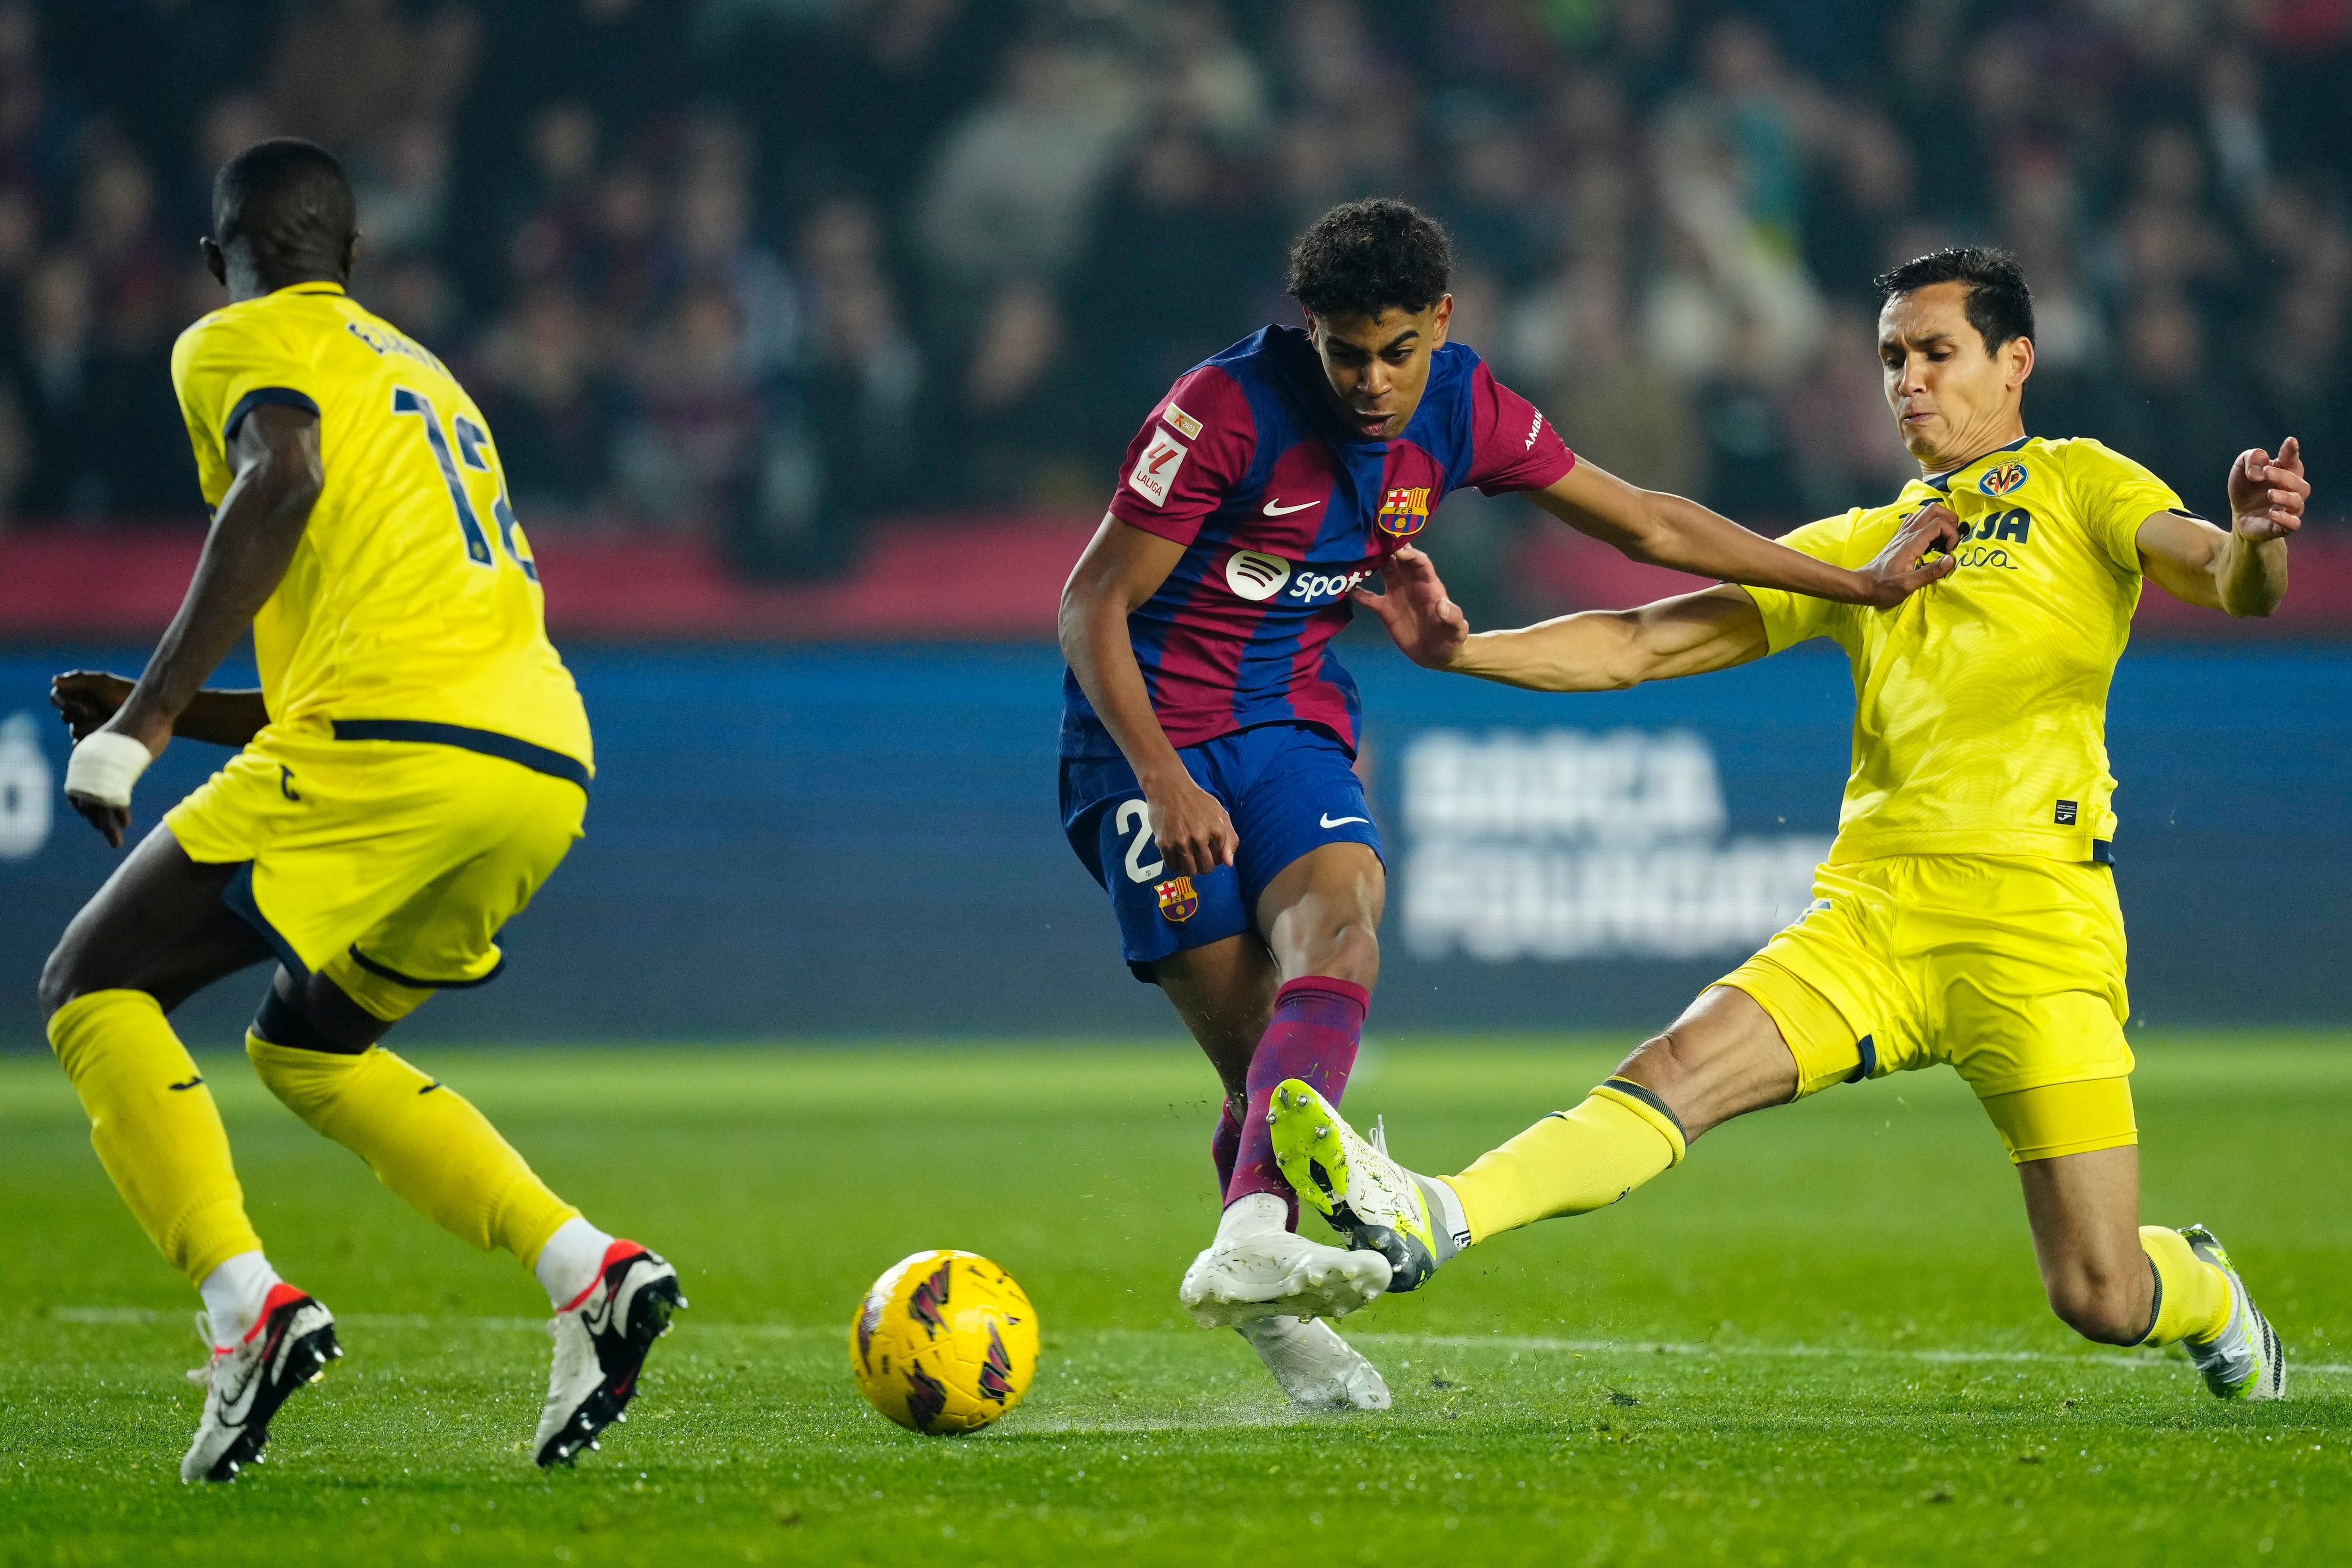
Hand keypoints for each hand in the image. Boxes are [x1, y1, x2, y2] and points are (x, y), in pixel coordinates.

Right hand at [50, 670, 133, 741]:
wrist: (150, 713)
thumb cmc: (127, 694)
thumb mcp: (105, 683)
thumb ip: (80, 680)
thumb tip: (54, 681)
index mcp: (79, 693)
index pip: (56, 697)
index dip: (65, 703)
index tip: (84, 710)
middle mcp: (81, 709)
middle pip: (65, 716)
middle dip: (82, 715)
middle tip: (100, 713)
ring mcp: (87, 725)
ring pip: (75, 731)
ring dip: (90, 728)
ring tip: (110, 724)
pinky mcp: (95, 740)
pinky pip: (81, 745)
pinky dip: (90, 743)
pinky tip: (104, 739)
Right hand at [1142, 773, 1237, 877]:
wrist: (1169, 788)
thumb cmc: (1197, 800)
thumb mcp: (1220, 813)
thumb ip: (1230, 838)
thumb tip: (1228, 864)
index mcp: (1216, 831)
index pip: (1221, 860)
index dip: (1215, 858)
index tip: (1209, 850)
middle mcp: (1200, 838)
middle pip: (1206, 869)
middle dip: (1204, 865)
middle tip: (1198, 855)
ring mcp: (1181, 842)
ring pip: (1190, 871)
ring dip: (1190, 868)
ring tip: (1187, 857)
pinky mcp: (1165, 844)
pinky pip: (1172, 867)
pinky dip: (1175, 866)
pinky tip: (1176, 855)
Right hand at [1351, 546, 1468, 667]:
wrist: (1436, 656)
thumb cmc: (1450, 639)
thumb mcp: (1457, 630)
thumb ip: (1452, 617)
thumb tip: (1442, 605)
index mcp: (1429, 584)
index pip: (1420, 562)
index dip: (1410, 554)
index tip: (1397, 551)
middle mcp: (1411, 583)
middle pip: (1399, 560)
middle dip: (1389, 548)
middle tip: (1374, 539)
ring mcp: (1396, 594)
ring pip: (1383, 571)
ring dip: (1372, 562)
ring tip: (1357, 554)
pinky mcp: (1385, 609)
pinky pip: (1369, 597)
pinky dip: (1357, 591)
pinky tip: (1345, 587)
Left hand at [1855, 502, 1959, 607]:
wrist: (1862, 585)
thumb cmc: (1883, 587)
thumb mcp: (1907, 585)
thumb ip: (1929, 572)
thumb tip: (1951, 559)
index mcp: (1911, 543)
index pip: (1939, 523)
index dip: (1951, 534)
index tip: (1950, 552)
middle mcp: (1907, 533)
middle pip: (1933, 509)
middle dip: (1949, 519)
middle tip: (1952, 539)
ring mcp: (1902, 533)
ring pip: (1924, 511)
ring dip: (1939, 519)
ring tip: (1944, 538)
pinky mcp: (1899, 537)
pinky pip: (1915, 519)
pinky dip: (1927, 522)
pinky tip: (1929, 537)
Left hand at [2228, 437, 2306, 541]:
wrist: (2239, 516)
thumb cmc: (2246, 489)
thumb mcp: (2240, 469)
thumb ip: (2250, 460)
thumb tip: (2259, 471)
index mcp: (2284, 472)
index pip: (2292, 460)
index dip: (2292, 451)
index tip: (2291, 441)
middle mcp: (2292, 490)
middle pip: (2298, 482)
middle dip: (2283, 476)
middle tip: (2266, 472)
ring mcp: (2289, 509)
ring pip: (2297, 502)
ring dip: (2285, 497)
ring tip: (2270, 494)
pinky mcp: (2283, 526)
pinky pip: (2293, 524)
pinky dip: (2286, 519)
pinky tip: (2272, 514)